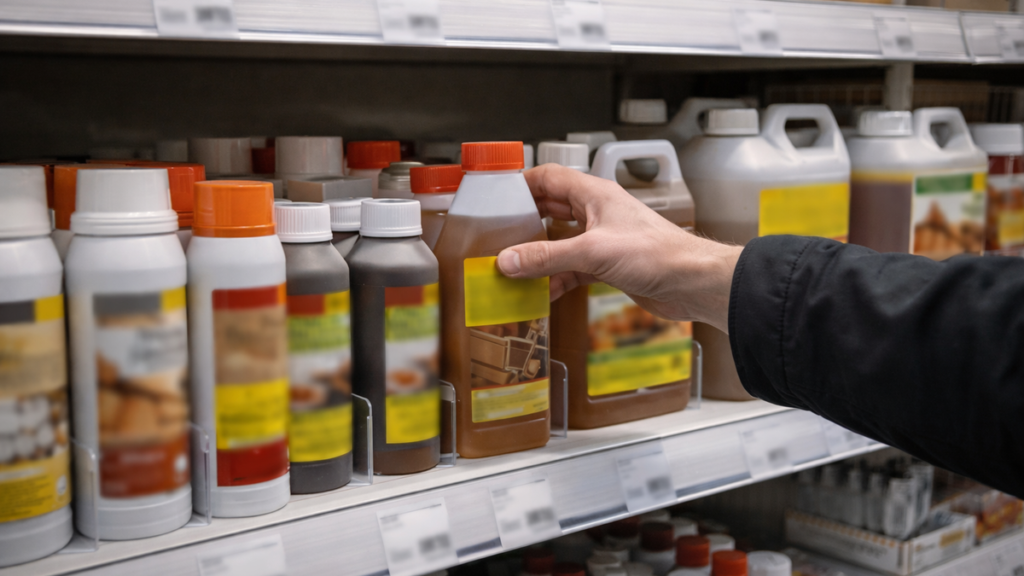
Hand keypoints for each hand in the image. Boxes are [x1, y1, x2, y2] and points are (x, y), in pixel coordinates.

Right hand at [496, 164, 741, 332]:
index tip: (497, 196)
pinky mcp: (609, 265)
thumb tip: (508, 260)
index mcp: (595, 195)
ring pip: (561, 241)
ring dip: (539, 253)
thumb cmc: (658, 253)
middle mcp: (598, 213)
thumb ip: (547, 257)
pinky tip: (541, 292)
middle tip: (498, 233)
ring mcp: (603, 239)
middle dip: (525, 220)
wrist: (692, 283)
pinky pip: (573, 268)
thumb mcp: (593, 252)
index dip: (522, 183)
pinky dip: (556, 278)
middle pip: (552, 208)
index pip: (550, 177)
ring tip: (513, 265)